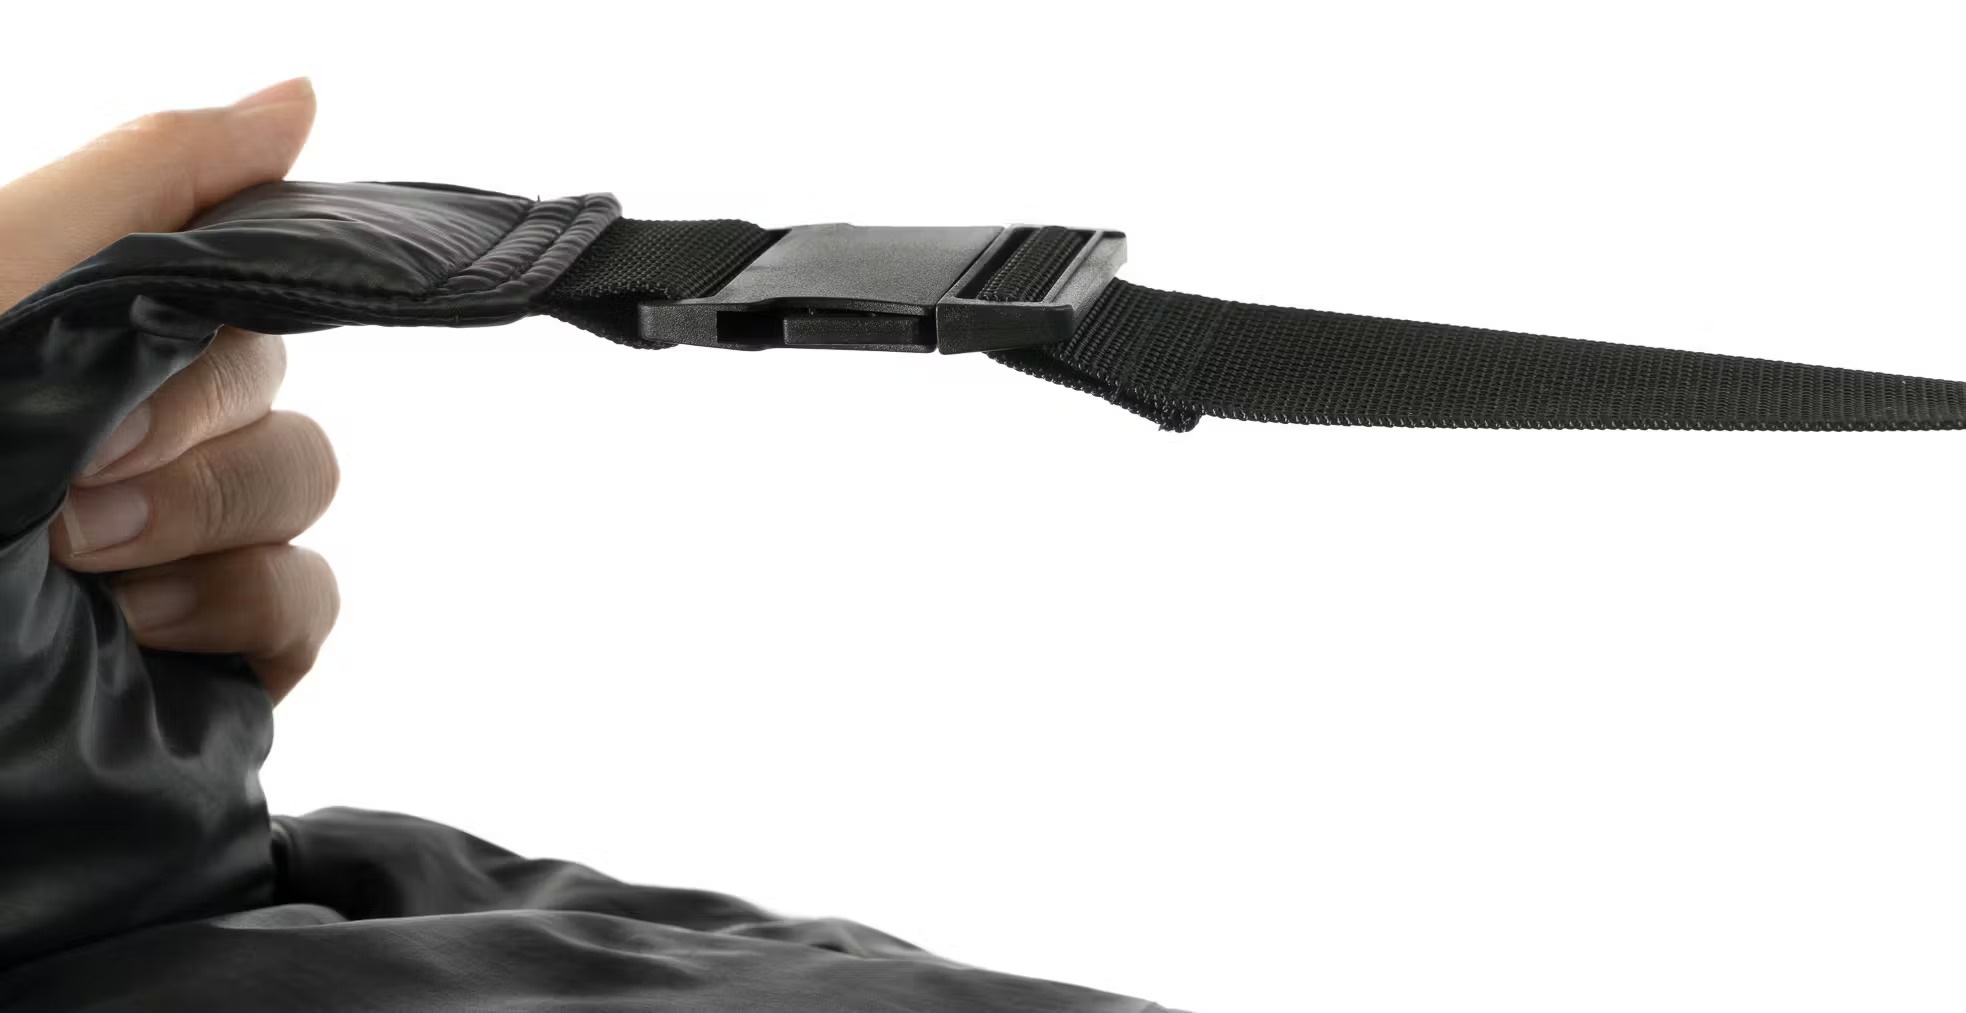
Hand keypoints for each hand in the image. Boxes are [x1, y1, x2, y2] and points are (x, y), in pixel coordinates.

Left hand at [0, 78, 335, 702]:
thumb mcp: (3, 277)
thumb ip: (147, 181)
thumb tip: (301, 97)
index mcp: (86, 339)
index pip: (234, 278)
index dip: (219, 311)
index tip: (131, 360)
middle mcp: (140, 434)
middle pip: (273, 382)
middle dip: (185, 429)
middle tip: (68, 481)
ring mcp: (186, 547)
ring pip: (304, 479)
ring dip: (208, 517)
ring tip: (85, 566)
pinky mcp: (220, 652)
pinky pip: (313, 600)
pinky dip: (249, 607)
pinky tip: (145, 628)